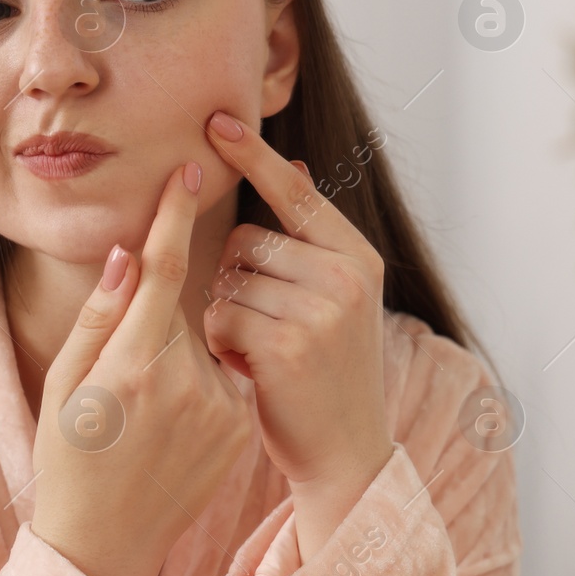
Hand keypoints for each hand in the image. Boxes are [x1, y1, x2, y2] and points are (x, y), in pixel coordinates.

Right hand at [30, 163, 254, 575]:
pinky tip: (171, 425)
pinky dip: (202, 380)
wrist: (107, 544)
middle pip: (185, 305)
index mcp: (132, 366)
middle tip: (127, 367)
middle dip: (163, 309)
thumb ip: (98, 316)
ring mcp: (220, 408)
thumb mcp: (63, 385)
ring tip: (144, 410)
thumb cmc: (68, 460)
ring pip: (206, 341)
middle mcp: (184, 383)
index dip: (178, 216)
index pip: (165, 270)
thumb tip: (127, 253)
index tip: (192, 171)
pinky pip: (224, 376)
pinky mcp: (241, 427)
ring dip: (179, 351)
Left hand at [202, 110, 392, 557]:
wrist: (346, 455)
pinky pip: (219, 319)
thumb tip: (294, 167)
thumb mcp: (336, 300)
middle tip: (263, 327)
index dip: (254, 156)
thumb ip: (312, 239)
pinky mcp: (287, 347)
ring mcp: (320, 312)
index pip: (294, 195)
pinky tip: (250, 371)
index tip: (216, 120)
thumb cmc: (327, 375)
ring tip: (259, 352)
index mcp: (357, 258)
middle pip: (245, 241)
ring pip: (226, 282)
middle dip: (234, 281)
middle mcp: (345, 278)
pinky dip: (221, 346)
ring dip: (225, 318)